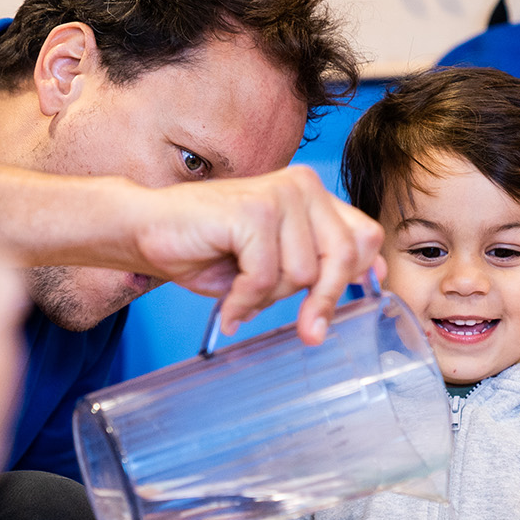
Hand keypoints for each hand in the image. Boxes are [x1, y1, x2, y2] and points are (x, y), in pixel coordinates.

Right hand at [0, 162, 383, 344]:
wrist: (147, 231)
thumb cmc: (209, 250)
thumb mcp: (275, 264)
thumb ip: (317, 266)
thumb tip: (372, 281)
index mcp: (313, 195)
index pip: (365, 237)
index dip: (361, 277)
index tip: (350, 306)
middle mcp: (303, 186)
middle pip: (343, 259)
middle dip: (322, 302)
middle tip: (307, 332)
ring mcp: (280, 195)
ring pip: (303, 274)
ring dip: (269, 298)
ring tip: (241, 294)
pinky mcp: (254, 212)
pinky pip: (266, 278)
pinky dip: (245, 301)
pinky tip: (229, 305)